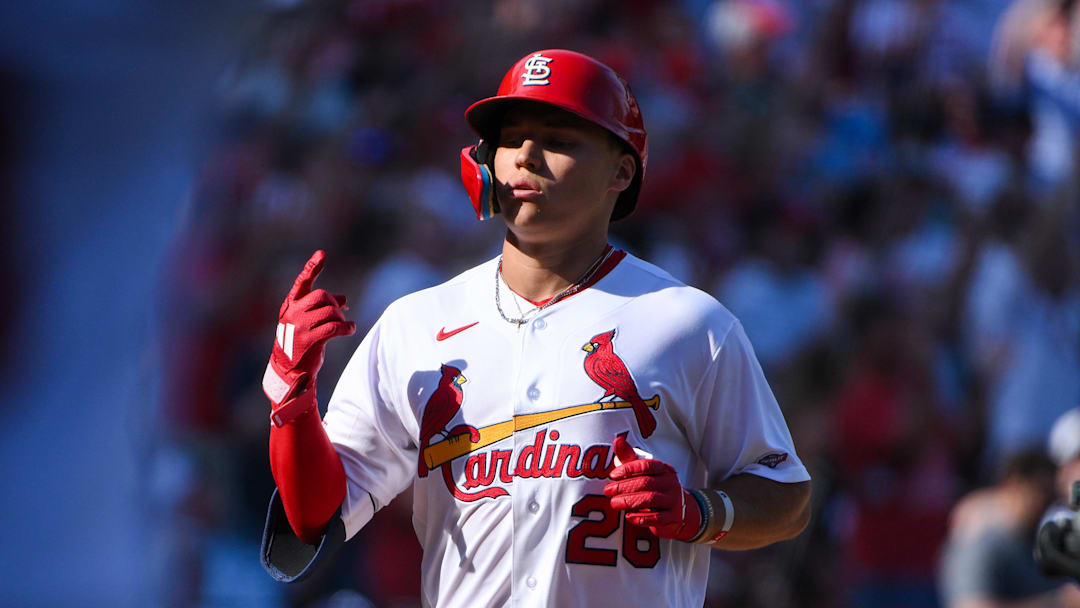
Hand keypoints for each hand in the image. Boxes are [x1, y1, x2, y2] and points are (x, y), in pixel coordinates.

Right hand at [263, 250, 355, 407]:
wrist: (289, 371)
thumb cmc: (301, 343)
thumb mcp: (308, 322)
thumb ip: (323, 307)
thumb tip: (345, 299)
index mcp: (290, 305)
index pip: (302, 282)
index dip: (312, 267)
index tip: (321, 254)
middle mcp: (292, 313)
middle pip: (323, 296)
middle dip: (336, 304)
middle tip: (341, 313)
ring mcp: (299, 327)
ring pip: (330, 312)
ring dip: (341, 319)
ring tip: (345, 326)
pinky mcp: (309, 341)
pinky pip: (334, 328)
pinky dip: (347, 328)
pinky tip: (350, 329)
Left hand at [604, 435, 701, 540]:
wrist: (682, 511)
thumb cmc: (657, 488)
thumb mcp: (644, 472)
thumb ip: (629, 458)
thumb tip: (617, 440)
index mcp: (663, 470)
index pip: (647, 465)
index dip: (629, 469)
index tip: (613, 474)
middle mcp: (670, 483)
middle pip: (646, 482)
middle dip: (624, 487)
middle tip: (608, 491)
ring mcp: (673, 500)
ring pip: (651, 499)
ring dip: (629, 501)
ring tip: (614, 503)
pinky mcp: (673, 517)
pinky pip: (657, 518)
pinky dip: (641, 517)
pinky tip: (629, 517)